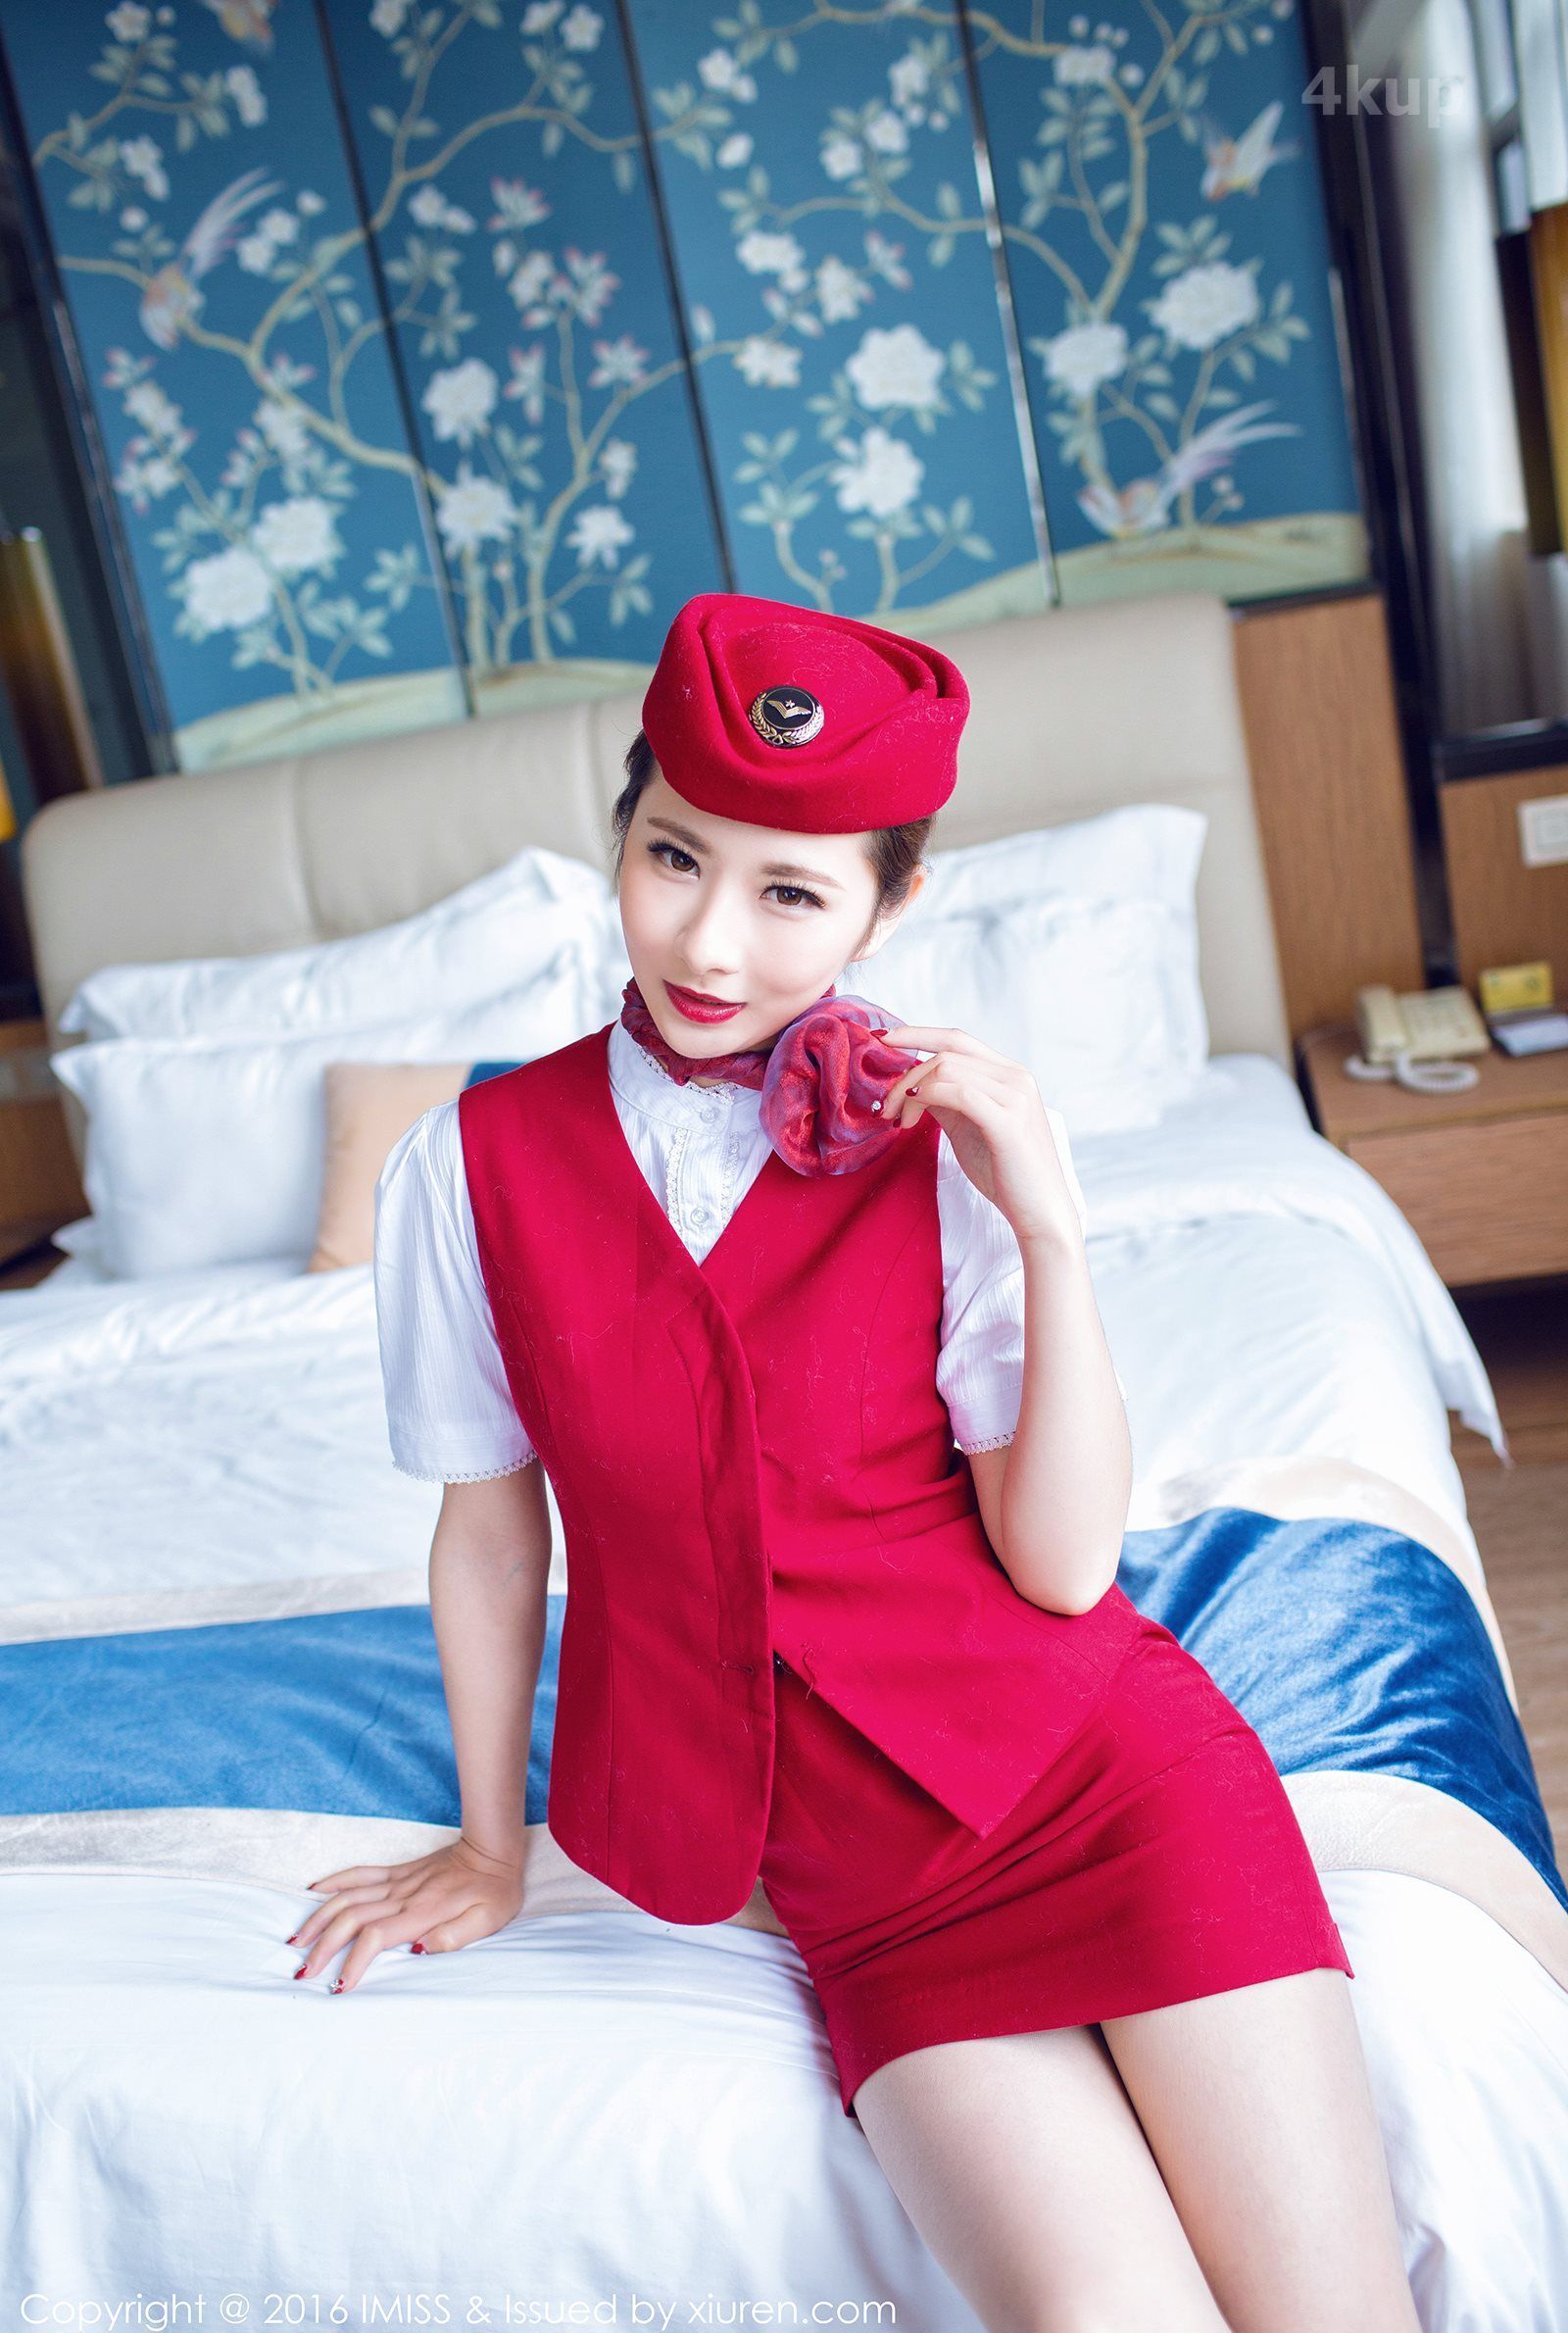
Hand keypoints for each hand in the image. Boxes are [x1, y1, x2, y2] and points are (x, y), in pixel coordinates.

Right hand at [287, 1832, 524, 1993]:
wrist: (494, 1850)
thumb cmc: (494, 1891)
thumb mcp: (487, 1921)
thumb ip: (453, 1937)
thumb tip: (418, 1951)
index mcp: (422, 1911)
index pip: (376, 1936)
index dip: (354, 1961)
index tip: (341, 1986)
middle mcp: (403, 1895)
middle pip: (351, 1918)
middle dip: (323, 1946)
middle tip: (304, 1972)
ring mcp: (397, 1880)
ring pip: (347, 1896)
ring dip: (319, 1918)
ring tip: (295, 1940)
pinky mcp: (397, 1872)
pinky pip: (358, 1874)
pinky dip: (332, 1883)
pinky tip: (311, 1893)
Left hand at [880, 1023, 1081, 1246]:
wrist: (1039, 1211)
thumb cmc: (1005, 1172)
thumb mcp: (969, 1127)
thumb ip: (947, 1101)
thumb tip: (913, 1085)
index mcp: (1008, 1073)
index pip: (957, 1039)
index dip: (916, 1034)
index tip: (882, 1040)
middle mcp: (1016, 1076)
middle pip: (945, 1054)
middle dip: (904, 1076)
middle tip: (884, 1107)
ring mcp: (1015, 1096)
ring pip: (946, 1070)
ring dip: (909, 1092)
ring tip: (898, 1121)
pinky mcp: (1008, 1121)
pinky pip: (957, 1093)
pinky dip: (926, 1099)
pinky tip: (911, 1117)